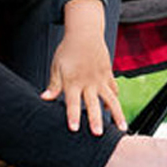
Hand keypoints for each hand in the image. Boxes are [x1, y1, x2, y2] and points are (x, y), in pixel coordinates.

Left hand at [44, 0, 124, 134]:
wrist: (85, 32)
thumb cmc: (68, 49)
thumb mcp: (57, 66)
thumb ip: (54, 84)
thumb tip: (45, 98)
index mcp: (73, 81)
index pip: (72, 102)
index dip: (73, 116)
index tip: (75, 129)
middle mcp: (88, 82)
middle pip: (93, 104)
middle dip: (95, 120)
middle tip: (98, 134)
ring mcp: (100, 78)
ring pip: (111, 99)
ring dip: (117, 114)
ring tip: (122, 128)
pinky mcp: (108, 74)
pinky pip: (114, 89)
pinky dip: (115, 100)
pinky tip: (115, 110)